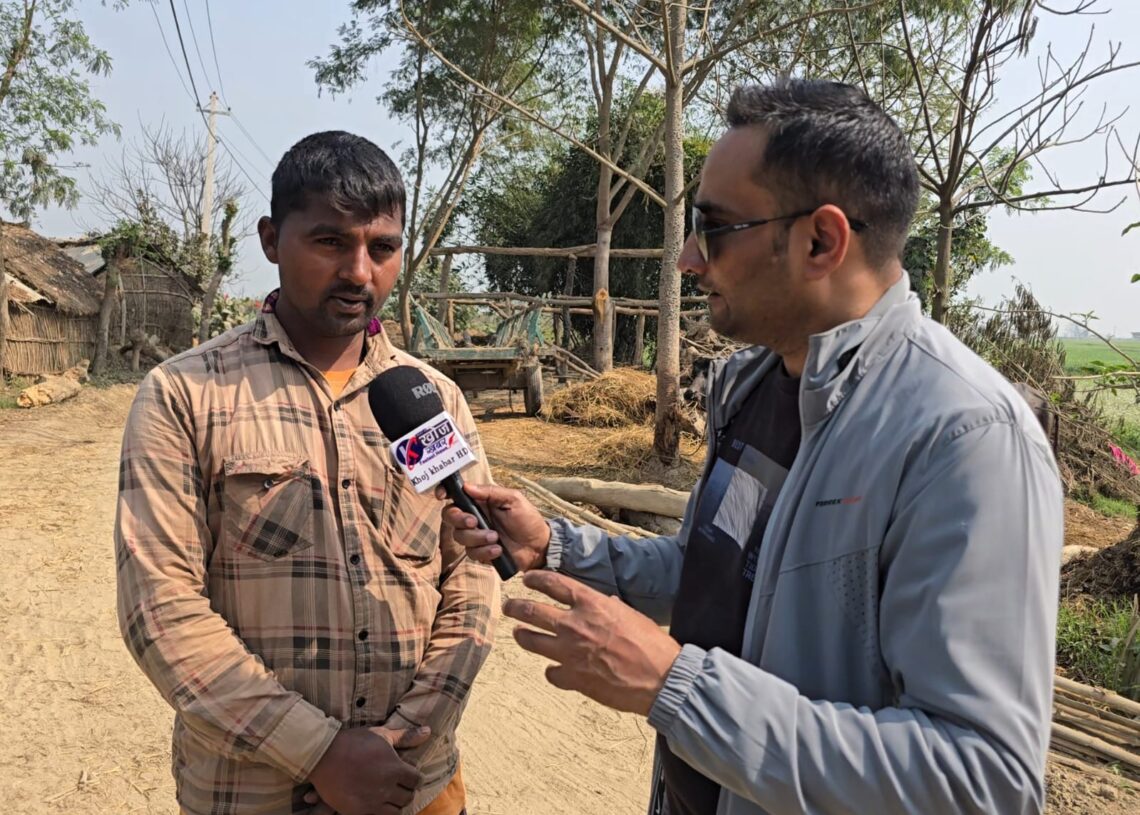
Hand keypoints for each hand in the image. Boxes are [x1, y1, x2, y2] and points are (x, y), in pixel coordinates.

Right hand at [304, 724, 429, 814]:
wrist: (323, 755)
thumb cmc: (354, 742)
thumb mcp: (381, 734)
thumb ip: (406, 737)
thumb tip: (428, 731)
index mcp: (396, 769)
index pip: (416, 780)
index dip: (413, 777)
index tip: (407, 774)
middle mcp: (387, 788)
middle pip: (407, 797)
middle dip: (405, 791)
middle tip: (397, 785)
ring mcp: (373, 802)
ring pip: (395, 811)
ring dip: (394, 804)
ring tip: (387, 796)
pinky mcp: (358, 811)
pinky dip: (379, 812)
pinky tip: (375, 804)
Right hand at [435, 482, 550, 571]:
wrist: (539, 546)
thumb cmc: (528, 519)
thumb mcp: (513, 499)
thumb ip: (491, 492)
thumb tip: (467, 486)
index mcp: (480, 501)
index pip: (456, 495)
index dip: (445, 492)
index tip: (442, 495)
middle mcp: (474, 517)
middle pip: (450, 516)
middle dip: (459, 519)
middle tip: (474, 522)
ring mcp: (475, 536)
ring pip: (459, 536)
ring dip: (477, 538)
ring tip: (496, 538)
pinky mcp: (480, 552)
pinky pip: (471, 553)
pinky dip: (484, 552)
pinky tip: (498, 550)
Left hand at [504, 571, 682, 715]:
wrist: (660, 678)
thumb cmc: (651, 643)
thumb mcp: (629, 613)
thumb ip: (608, 607)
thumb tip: (602, 602)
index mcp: (591, 604)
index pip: (554, 584)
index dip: (536, 579)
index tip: (527, 579)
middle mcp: (575, 625)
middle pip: (531, 611)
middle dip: (515, 607)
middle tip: (509, 606)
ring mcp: (570, 653)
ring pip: (531, 641)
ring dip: (522, 636)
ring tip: (519, 634)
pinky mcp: (572, 678)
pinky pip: (550, 672)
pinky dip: (552, 670)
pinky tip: (555, 670)